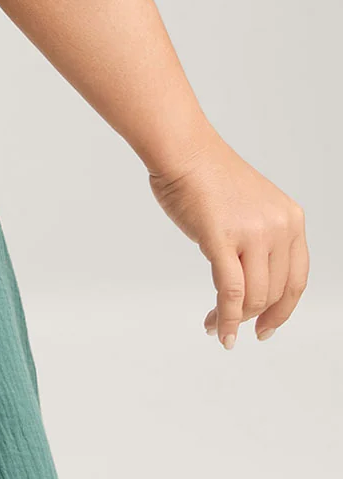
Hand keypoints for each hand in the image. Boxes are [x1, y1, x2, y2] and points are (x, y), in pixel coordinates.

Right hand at [147, 140, 307, 348]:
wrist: (182, 149)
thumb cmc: (205, 174)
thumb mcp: (252, 208)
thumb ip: (258, 241)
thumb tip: (245, 285)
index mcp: (291, 219)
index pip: (296, 279)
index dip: (283, 310)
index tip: (267, 327)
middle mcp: (279, 227)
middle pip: (274, 292)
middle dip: (252, 317)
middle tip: (231, 327)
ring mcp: (253, 233)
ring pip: (252, 296)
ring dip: (234, 319)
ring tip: (214, 324)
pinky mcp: (223, 239)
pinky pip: (229, 291)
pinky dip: (224, 317)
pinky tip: (216, 329)